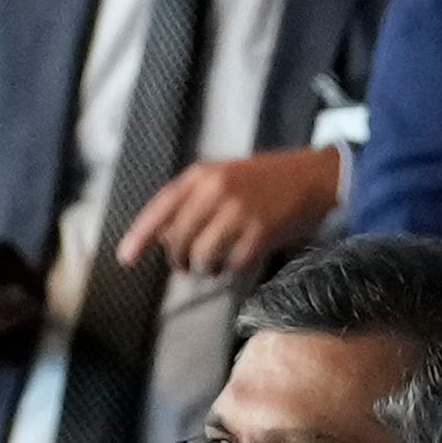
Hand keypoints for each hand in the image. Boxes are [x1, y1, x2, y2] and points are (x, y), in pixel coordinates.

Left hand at [106, 145, 342, 287]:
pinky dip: (231, 268)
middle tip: (185, 265)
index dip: (139, 236)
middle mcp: (216, 190)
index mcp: (203, 175)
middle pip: (177, 239)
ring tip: (213, 264)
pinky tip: (239, 259)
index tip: (126, 258)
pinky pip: (231, 263)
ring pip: (201, 255)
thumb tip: (158, 236)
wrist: (316, 176)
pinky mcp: (260, 232)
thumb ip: (190, 202)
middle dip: (177, 259)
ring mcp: (239, 211)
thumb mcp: (223, 177)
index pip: (160, 208)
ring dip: (203, 268)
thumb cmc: (266, 179)